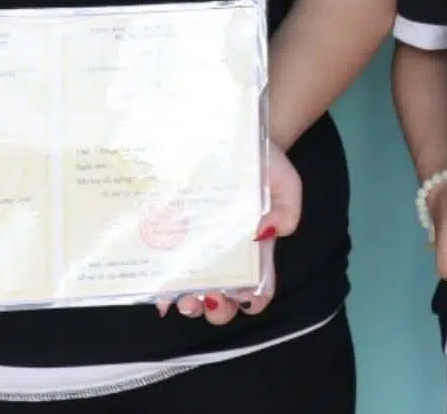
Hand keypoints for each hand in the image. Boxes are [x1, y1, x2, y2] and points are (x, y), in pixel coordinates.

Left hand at [159, 147, 302, 323]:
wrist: (231, 137)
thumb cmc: (262, 163)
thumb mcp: (284, 180)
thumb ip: (288, 207)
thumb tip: (266, 232)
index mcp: (257, 249)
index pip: (260, 287)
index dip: (253, 300)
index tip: (243, 295)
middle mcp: (227, 257)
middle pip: (226, 300)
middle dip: (217, 309)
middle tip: (210, 297)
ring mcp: (199, 251)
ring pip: (195, 293)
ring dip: (189, 304)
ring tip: (185, 298)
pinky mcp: (176, 240)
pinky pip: (167, 273)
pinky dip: (163, 290)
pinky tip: (158, 291)